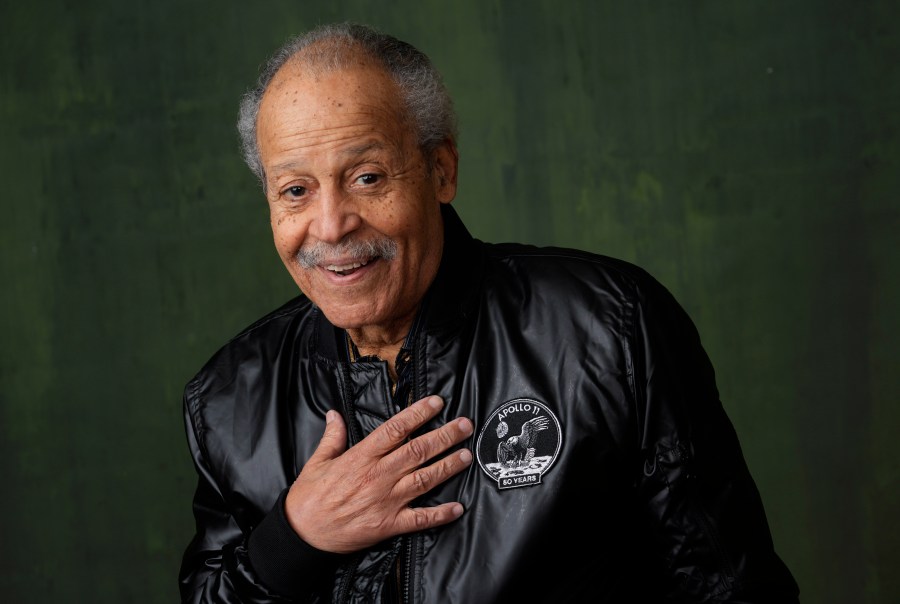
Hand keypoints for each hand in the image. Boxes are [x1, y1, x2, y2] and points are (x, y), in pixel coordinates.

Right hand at [284, 395, 473, 552]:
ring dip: (448, 466)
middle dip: (445, 436)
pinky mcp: (389, 524)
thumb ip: (332, 437)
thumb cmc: (309, 498)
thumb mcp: (317, 461)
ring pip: (424, 479)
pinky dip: (440, 514)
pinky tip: (457, 508)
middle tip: (465, 425)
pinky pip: (420, 519)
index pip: (396, 429)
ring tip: (467, 455)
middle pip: (418, 450)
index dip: (418, 414)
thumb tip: (335, 414)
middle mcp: (378, 476)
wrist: (302, 534)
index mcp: (361, 457)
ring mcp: (386, 500)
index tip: (436, 403)